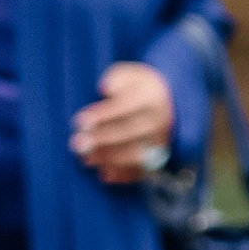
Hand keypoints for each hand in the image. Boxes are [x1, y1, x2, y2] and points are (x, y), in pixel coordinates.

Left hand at [73, 61, 178, 183]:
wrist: (171, 103)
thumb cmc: (139, 88)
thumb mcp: (130, 74)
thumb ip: (116, 78)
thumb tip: (106, 88)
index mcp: (152, 97)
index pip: (125, 107)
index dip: (102, 115)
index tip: (79, 121)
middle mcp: (160, 120)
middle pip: (129, 132)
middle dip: (101, 140)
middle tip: (77, 144)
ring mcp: (161, 141)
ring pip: (135, 154)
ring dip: (109, 159)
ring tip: (86, 160)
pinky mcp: (160, 157)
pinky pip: (142, 171)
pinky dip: (124, 176)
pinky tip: (104, 174)